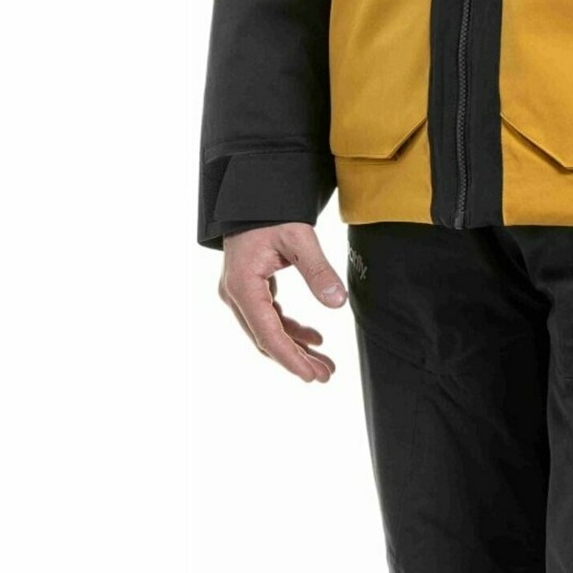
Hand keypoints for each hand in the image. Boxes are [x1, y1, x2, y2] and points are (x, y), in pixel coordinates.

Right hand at [217, 222, 345, 383]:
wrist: (253, 197)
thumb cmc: (272, 214)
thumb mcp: (299, 238)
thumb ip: (318, 271)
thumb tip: (337, 302)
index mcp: (243, 286)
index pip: (267, 333)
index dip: (289, 357)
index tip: (310, 375)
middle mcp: (235, 295)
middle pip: (266, 339)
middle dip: (296, 359)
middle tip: (325, 375)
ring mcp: (239, 294)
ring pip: (267, 331)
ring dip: (295, 348)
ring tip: (324, 363)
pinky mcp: (248, 290)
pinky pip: (268, 318)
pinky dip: (289, 330)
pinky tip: (313, 338)